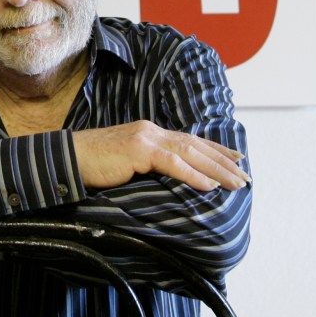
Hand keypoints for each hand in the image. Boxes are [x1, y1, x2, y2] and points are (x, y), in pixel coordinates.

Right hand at [72, 121, 249, 191]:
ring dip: (216, 169)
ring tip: (235, 183)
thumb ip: (148, 165)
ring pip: (189, 152)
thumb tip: (171, 181)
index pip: (189, 140)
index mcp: (150, 133)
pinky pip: (171, 163)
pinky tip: (208, 185)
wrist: (70, 157)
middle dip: (223, 161)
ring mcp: (145, 138)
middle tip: (245, 175)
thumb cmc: (95, 164)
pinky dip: (193, 174)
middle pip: (195, 145)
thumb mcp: (127, 163)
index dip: (214, 149)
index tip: (236, 159)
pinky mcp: (137, 150)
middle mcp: (151, 131)